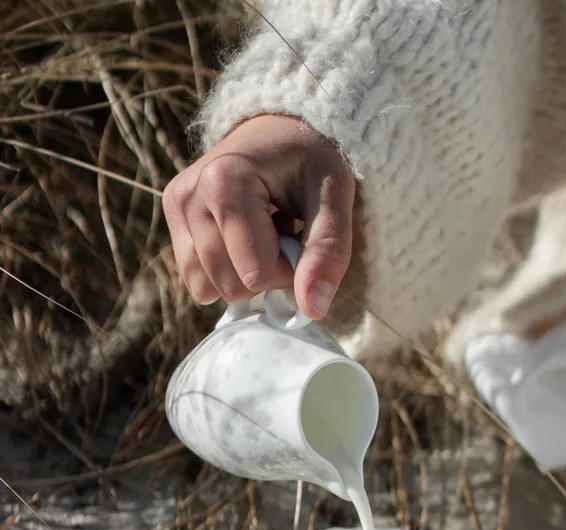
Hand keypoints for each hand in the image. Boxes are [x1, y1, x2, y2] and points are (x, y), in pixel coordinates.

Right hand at [163, 115, 355, 318]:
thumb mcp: (335, 199)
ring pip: (207, 288)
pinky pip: (196, 278)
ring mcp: (176, 205)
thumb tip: (312, 309)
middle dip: (265, 273)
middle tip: (283, 231)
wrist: (284, 125)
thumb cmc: (312, 159)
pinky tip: (242, 234)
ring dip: (244, 273)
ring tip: (262, 229)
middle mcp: (189, 193)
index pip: (256, 274)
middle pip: (229, 285)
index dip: (288, 271)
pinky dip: (225, 269)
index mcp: (225, 181)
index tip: (300, 237)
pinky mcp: (172, 215)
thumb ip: (328, 252)